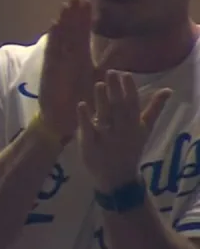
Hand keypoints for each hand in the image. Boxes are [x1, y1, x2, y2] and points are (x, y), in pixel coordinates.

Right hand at [38, 0, 94, 137]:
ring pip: (62, 37)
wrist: (64, 120)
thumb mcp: (98, 84)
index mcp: (81, 59)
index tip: (90, 1)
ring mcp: (58, 62)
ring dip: (64, 21)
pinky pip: (52, 51)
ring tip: (66, 5)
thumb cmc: (80, 102)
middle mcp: (69, 58)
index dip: (86, 18)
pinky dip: (53, 38)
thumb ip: (107, 71)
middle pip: (72, 31)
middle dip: (74, 14)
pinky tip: (54, 25)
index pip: (84, 33)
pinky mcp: (50, 70)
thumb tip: (122, 62)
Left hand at [76, 70, 170, 192]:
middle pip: (118, 108)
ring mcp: (106, 138)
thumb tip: (168, 89)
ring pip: (104, 116)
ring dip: (101, 100)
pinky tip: (81, 105)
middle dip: (115, 90)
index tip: (125, 74)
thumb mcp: (144, 129)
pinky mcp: (90, 145)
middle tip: (110, 72)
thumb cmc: (130, 148)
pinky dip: (85, 118)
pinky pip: (88, 130)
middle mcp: (121, 129)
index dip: (129, 89)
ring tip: (98, 84)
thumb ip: (154, 108)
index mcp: (134, 124)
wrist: (118, 177)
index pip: (133, 103)